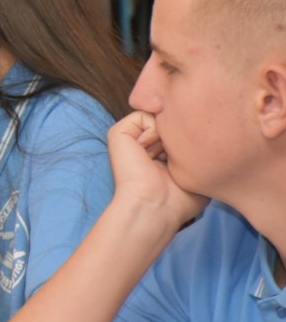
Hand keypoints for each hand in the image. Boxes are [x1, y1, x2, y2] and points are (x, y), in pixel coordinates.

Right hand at [108, 111, 208, 227]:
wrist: (155, 206)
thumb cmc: (179, 199)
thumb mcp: (200, 170)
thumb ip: (202, 148)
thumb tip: (202, 126)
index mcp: (158, 152)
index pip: (179, 129)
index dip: (190, 139)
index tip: (187, 161)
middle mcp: (143, 142)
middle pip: (170, 120)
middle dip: (178, 136)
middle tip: (171, 161)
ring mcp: (130, 137)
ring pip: (158, 116)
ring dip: (166, 137)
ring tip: (159, 159)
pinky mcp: (118, 132)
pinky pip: (144, 115)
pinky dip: (153, 133)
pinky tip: (149, 153)